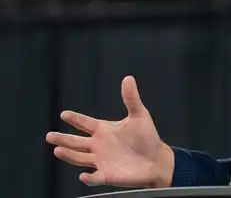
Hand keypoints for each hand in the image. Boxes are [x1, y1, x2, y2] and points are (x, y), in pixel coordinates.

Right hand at [45, 76, 173, 187]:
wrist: (155, 159)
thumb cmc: (146, 137)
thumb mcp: (139, 115)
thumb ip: (131, 98)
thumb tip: (128, 78)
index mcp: (104, 130)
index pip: (85, 123)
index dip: (75, 118)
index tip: (64, 114)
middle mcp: (99, 145)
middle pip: (76, 142)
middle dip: (63, 139)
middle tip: (50, 136)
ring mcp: (101, 160)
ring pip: (80, 158)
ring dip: (69, 155)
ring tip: (57, 150)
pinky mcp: (107, 174)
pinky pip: (95, 177)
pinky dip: (89, 177)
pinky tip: (84, 175)